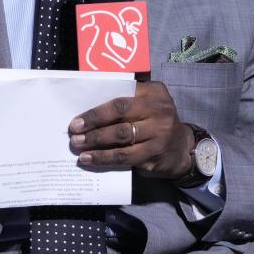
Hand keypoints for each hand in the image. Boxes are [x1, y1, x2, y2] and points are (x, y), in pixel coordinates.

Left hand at [68, 81, 193, 179]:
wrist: (180, 149)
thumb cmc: (154, 120)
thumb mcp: (148, 102)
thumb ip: (127, 98)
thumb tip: (90, 106)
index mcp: (154, 93)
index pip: (121, 99)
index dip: (97, 110)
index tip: (78, 119)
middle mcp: (159, 112)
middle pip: (120, 117)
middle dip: (94, 125)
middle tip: (73, 133)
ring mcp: (158, 135)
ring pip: (121, 139)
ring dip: (96, 143)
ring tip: (78, 147)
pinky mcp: (153, 156)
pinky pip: (124, 158)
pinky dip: (104, 159)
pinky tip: (89, 159)